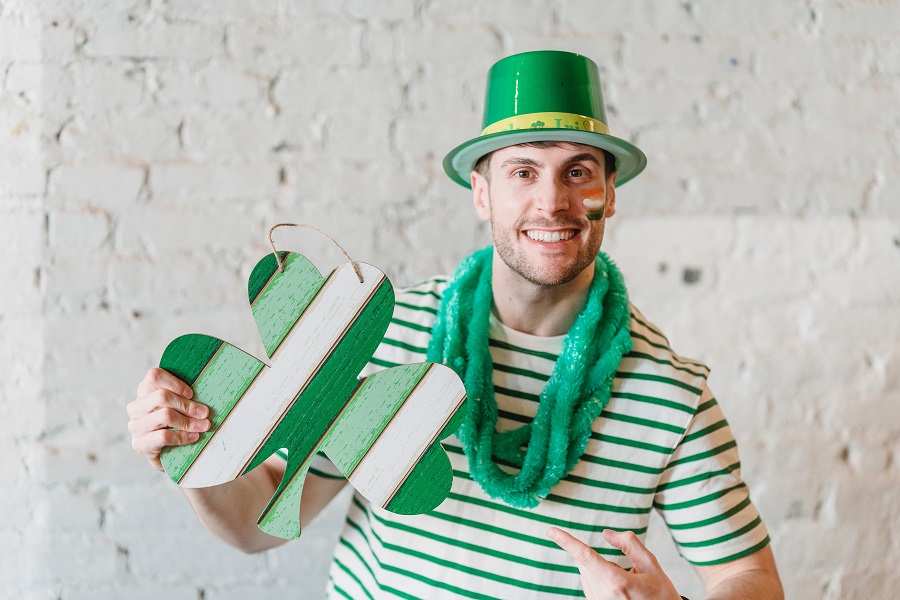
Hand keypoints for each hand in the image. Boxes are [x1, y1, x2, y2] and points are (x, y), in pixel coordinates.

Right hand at [127, 367, 210, 470]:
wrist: (167, 454)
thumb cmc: (176, 424)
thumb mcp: (179, 405)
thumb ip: (185, 396)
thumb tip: (207, 391)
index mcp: (144, 391)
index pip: (154, 376)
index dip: (175, 383)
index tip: (192, 393)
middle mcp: (136, 407)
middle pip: (161, 397)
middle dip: (187, 405)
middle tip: (205, 413)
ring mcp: (136, 426)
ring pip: (165, 416)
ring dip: (188, 421)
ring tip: (204, 426)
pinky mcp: (140, 444)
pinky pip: (164, 436)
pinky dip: (183, 436)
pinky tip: (194, 437)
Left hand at [548, 527, 680, 599]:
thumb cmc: (660, 592)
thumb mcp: (650, 563)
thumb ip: (628, 543)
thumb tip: (606, 534)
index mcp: (617, 582)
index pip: (585, 557)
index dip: (567, 541)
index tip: (551, 531)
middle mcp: (603, 594)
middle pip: (586, 563)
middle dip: (600, 559)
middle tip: (626, 572)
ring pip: (586, 573)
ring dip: (599, 570)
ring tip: (625, 585)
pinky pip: (588, 585)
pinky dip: (599, 580)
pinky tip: (618, 590)